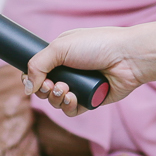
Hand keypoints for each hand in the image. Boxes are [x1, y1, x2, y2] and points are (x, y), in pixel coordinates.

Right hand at [26, 23, 155, 115]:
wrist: (128, 57)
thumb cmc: (97, 45)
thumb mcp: (60, 47)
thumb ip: (37, 65)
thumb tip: (28, 88)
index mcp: (61, 54)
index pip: (37, 70)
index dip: (30, 77)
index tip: (31, 79)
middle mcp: (69, 70)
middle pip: (44, 88)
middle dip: (43, 89)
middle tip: (50, 84)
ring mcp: (80, 86)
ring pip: (56, 101)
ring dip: (55, 98)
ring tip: (64, 89)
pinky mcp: (91, 100)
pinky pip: (71, 111)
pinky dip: (68, 107)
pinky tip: (72, 98)